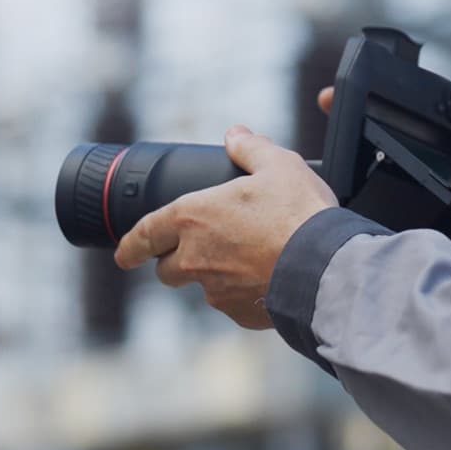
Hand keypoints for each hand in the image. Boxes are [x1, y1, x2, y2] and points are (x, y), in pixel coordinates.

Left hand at [113, 125, 337, 329]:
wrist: (326, 267)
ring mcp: (216, 290)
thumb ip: (251, 148)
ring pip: (203, 286)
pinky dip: (244, 293)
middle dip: (174, 261)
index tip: (123, 254)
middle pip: (167, 269)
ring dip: (215, 275)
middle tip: (199, 249)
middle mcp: (195, 258)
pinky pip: (233, 303)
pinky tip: (269, 278)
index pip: (143, 235)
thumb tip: (236, 135)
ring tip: (250, 259)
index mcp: (192, 217)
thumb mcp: (278, 165)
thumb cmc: (299, 213)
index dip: (129, 246)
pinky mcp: (239, 314)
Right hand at [319, 47, 450, 261]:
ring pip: (349, 189)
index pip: (383, 127)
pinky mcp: (381, 241)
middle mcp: (403, 181)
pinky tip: (320, 202)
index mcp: (426, 158)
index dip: (354, 108)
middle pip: (359, 154)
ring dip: (328, 176)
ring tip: (309, 160)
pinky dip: (337, 213)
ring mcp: (389, 212)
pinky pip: (353, 223)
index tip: (327, 97)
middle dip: (334, 135)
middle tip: (322, 113)